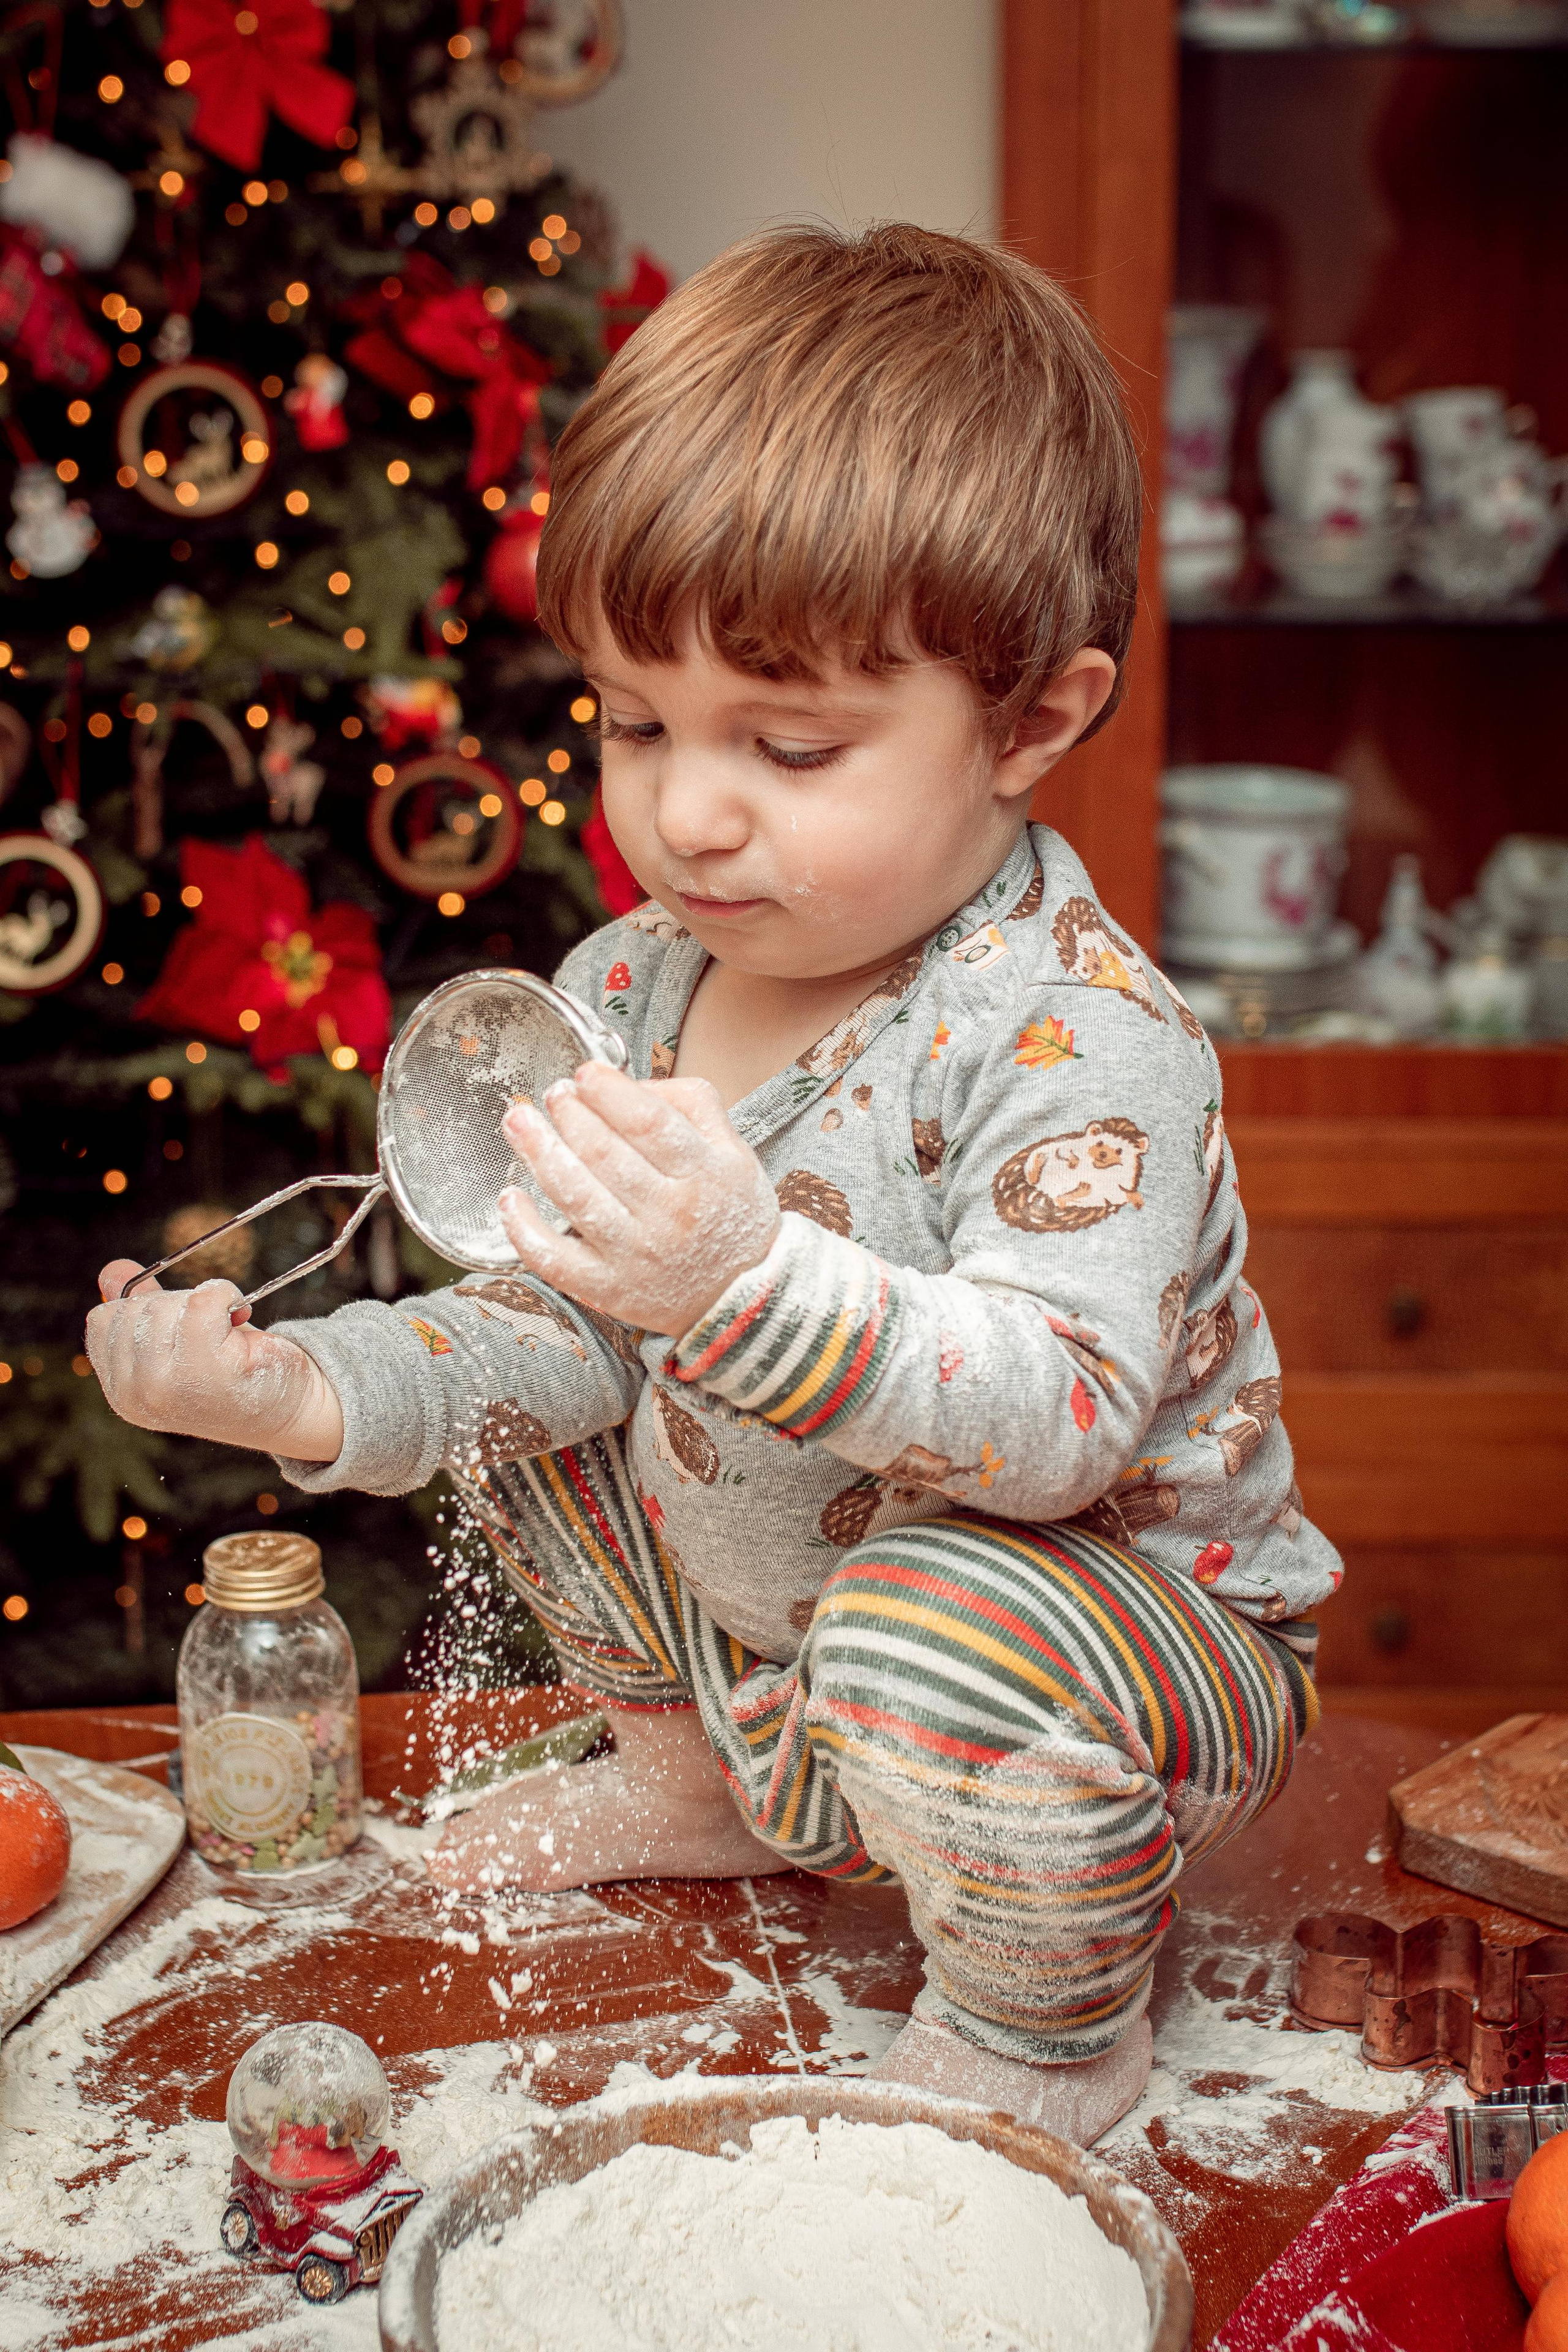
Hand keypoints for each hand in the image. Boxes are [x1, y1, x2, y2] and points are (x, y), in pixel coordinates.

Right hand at [87, 1262, 344, 1461]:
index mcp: (121, 1393)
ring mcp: (167, 1385)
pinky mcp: (207, 1367)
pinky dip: (227, 1296)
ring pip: (167, 1303)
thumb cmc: (233, 1372)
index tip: (178, 1331)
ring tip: (225, 1336)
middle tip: (210, 1335)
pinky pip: (205, 1298)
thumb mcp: (178, 1342)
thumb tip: (111, 1270)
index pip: (102, 1320)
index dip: (143, 1311)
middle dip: (174, 1306)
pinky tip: (239, 1321)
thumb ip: (140, 1310)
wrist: (292, 1408)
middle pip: (133, 1308)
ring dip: (203, 1304)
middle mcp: (136, 1394)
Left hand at [497, 1064, 780, 1336]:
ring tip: (519, 1122)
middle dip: (568, 1114)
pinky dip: (524, 1228)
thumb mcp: (733, 1151)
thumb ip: (691, 1105)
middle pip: (604, 1153)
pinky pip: (555, 1259)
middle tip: (553, 1094)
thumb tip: (630, 1084)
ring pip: (575, 1196)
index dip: (608, 1091)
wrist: (744, 1296)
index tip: (585, 1073)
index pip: (648, 1122)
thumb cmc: (730, 1215)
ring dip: (538, 1152)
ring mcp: (636, 1255)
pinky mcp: (609, 1289)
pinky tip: (510, 1199)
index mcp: (703, 1174)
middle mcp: (670, 1215)